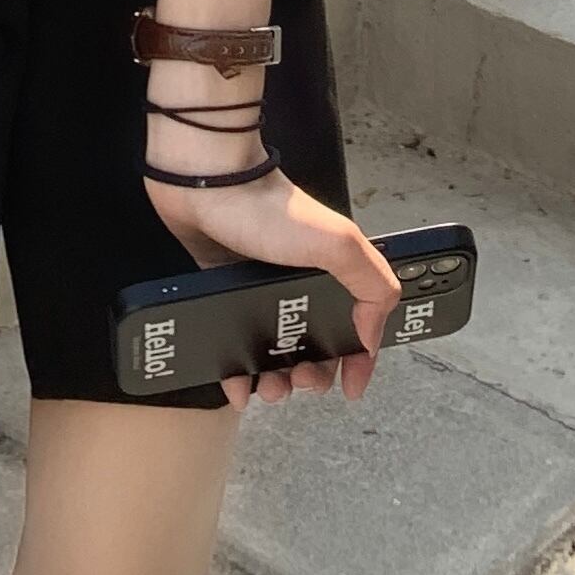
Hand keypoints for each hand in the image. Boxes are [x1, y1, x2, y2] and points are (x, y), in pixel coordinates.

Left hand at [145, 162, 399, 407]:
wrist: (203, 185)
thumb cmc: (267, 208)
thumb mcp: (337, 243)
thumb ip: (371, 285)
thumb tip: (371, 335)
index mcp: (331, 270)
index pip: (357, 324)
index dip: (359, 359)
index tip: (352, 387)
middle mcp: (298, 281)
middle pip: (315, 345)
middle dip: (312, 375)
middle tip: (299, 382)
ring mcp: (260, 288)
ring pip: (275, 352)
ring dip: (276, 381)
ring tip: (268, 389)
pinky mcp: (225, 291)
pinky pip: (236, 343)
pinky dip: (238, 371)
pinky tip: (237, 387)